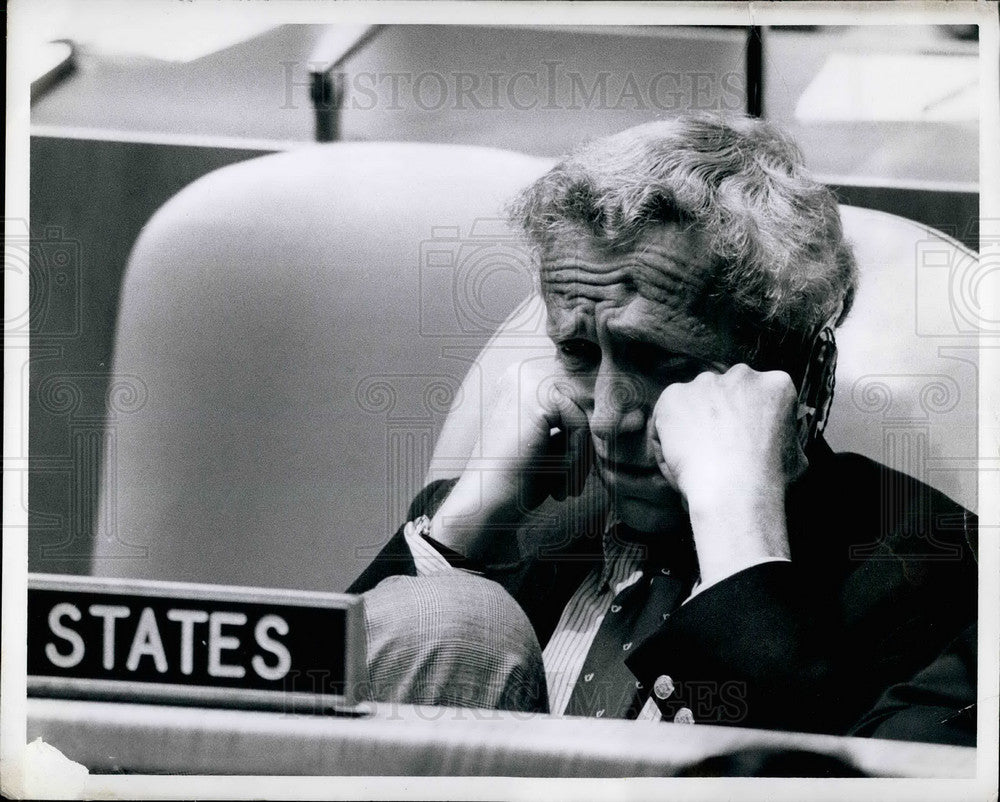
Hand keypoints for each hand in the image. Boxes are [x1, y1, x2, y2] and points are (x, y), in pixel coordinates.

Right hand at [431, 356, 591, 561]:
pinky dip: (576, 459)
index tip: (573, 476)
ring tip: (564, 488)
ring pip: (584, 418)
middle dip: (581, 449)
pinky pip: (580, 425)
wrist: (485, 503)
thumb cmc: (515, 480)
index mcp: (520, 380)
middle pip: (582, 408)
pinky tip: (558, 486)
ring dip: (580, 458)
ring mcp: (527, 382)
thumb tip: (614, 415)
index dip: (580, 442)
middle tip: (568, 487)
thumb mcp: (549, 444)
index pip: (574, 404)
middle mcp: (521, 373)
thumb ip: (571, 423)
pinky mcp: (537, 400)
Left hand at [651, 364, 807, 586]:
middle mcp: (742, 375)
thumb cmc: (769, 482)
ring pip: (694, 402)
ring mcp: (705, 382)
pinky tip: (677, 459)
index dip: (746, 421)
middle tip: (716, 449)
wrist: (733, 490)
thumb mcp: (797, 458)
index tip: (741, 442)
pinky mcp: (674, 395)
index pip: (756, 397)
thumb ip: (785, 440)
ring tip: (695, 458)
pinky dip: (665, 435)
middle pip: (724, 393)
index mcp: (776, 385)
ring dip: (692, 423)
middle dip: (719, 415)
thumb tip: (782, 441)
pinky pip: (665, 416)